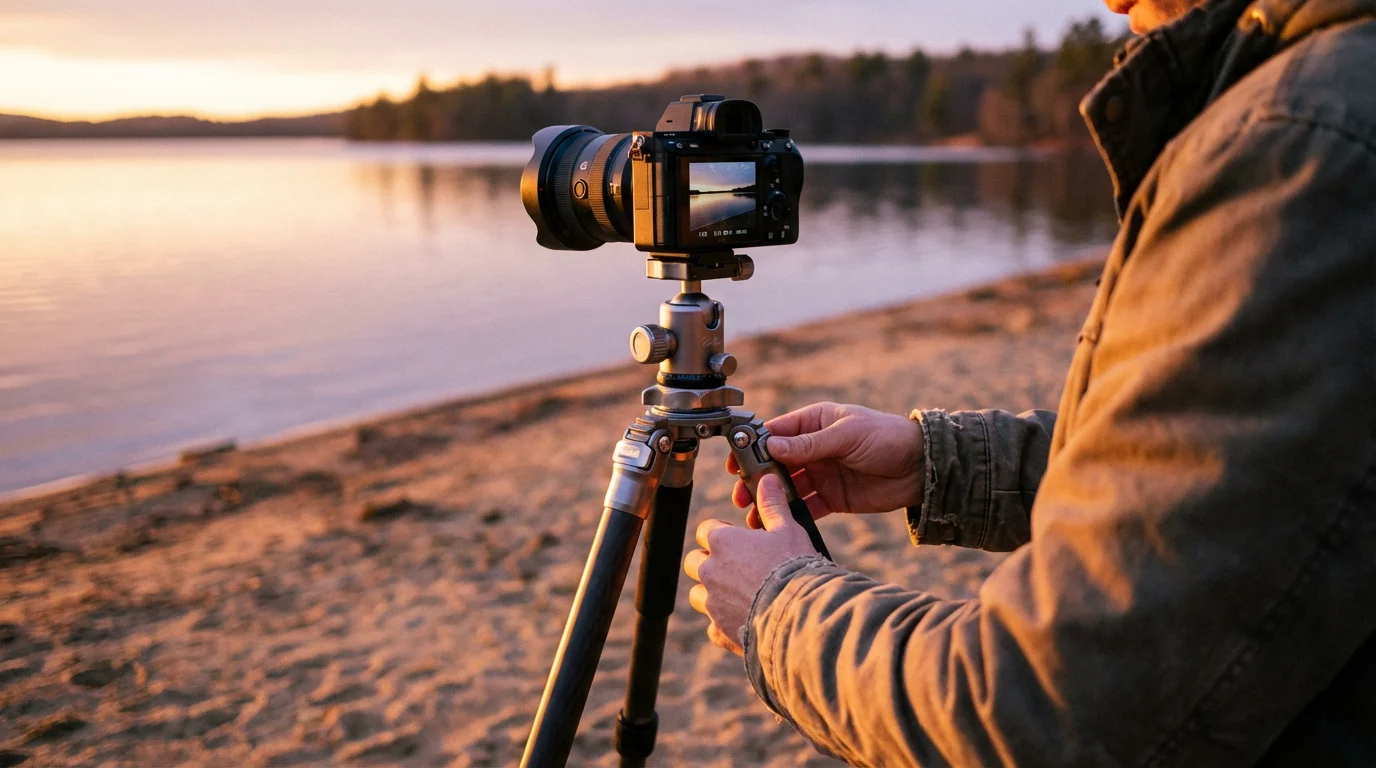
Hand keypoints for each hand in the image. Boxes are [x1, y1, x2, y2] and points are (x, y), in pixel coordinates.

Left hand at [684, 474, 819, 655]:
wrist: (800, 616)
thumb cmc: (794, 568)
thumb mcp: (789, 530)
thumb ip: (773, 505)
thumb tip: (767, 479)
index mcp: (723, 542)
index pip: (706, 530)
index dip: (721, 532)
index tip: (738, 538)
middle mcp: (710, 571)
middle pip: (694, 561)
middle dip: (710, 561)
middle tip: (736, 566)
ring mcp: (711, 603)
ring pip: (698, 594)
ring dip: (712, 592)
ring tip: (739, 594)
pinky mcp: (718, 631)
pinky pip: (712, 625)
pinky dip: (723, 623)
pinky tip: (744, 620)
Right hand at [727, 402, 923, 526]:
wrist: (921, 468)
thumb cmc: (887, 437)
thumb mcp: (847, 435)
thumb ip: (809, 444)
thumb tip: (770, 445)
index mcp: (815, 423)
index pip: (775, 433)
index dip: (753, 446)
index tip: (736, 461)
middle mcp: (814, 448)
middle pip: (775, 464)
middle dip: (756, 478)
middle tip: (741, 494)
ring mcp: (822, 474)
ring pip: (787, 488)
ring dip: (770, 500)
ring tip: (754, 516)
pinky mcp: (832, 498)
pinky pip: (806, 507)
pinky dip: (791, 516)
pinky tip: (777, 526)